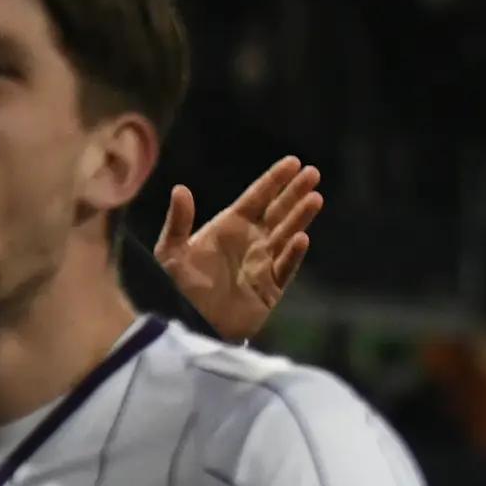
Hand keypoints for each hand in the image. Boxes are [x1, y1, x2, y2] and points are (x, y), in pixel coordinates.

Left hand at [152, 155, 324, 340]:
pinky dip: (293, 254)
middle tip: (312, 173)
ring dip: (300, 217)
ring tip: (315, 199)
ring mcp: (262, 264)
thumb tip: (180, 189)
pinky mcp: (269, 289)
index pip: (256, 199)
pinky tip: (301, 238)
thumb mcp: (170, 253)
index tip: (293, 162)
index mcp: (228, 228)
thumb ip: (178, 222)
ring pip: (286, 235)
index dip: (274, 181)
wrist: (185, 323)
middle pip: (278, 212)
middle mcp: (249, 242)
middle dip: (295, 193)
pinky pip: (284, 268)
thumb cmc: (175, 287)